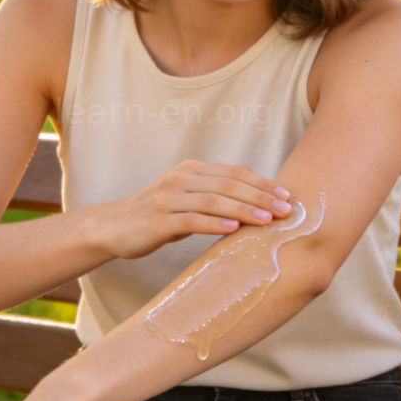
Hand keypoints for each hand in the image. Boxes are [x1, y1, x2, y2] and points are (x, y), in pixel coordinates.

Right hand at [100, 159, 291, 259]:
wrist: (113, 227)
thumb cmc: (157, 216)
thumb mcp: (186, 199)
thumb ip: (214, 197)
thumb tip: (256, 203)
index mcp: (191, 170)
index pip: (234, 173)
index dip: (263, 183)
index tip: (287, 195)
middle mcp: (180, 179)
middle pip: (228, 184)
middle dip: (261, 196)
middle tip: (285, 209)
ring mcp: (168, 198)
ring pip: (213, 201)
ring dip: (243, 209)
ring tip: (267, 219)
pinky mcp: (158, 220)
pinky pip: (191, 220)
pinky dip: (214, 224)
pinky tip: (233, 230)